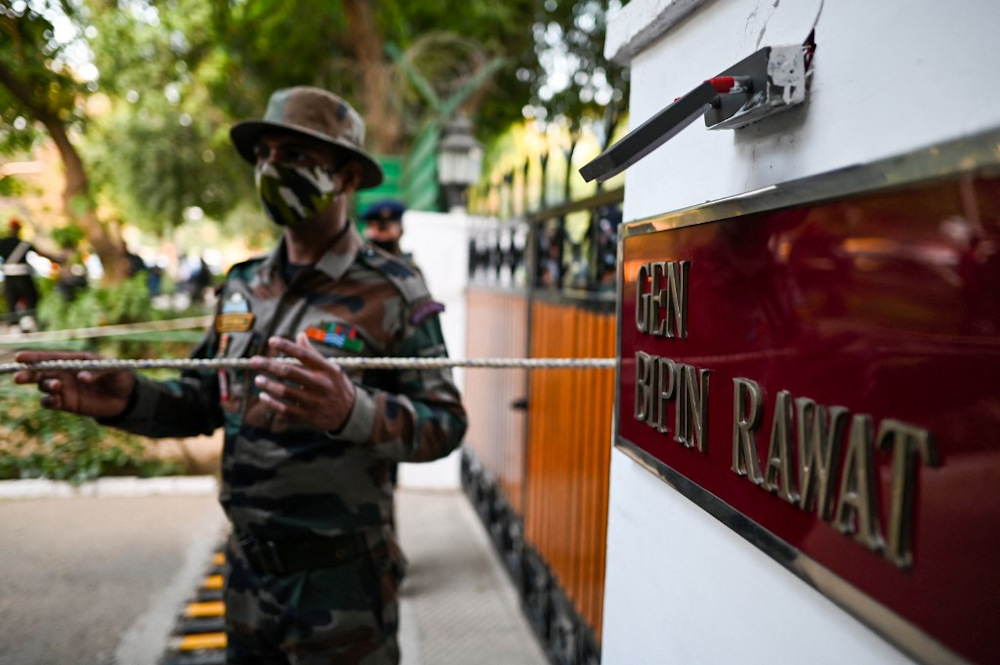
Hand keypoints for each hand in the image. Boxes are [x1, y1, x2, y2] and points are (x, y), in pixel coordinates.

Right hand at [12, 350, 136, 419]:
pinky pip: (50, 402)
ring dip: (45, 386)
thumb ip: (98, 371)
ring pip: (43, 386)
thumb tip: (82, 377)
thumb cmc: (120, 378)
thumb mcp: (115, 370)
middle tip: (20, 377)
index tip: (20, 358)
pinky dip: (48, 401)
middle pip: (40, 372)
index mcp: (73, 360)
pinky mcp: (66, 403)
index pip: (51, 357)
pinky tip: (55, 400)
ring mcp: (64, 389)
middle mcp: (65, 373)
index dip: (35, 357)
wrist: (126, 398)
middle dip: (28, 373)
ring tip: (57, 386)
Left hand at [249, 333, 356, 431]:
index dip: (287, 346)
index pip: (304, 354)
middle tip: (253, 361)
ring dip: (268, 385)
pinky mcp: (309, 417)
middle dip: (269, 365)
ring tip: (258, 379)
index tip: (271, 341)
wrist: (350, 413)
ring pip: (285, 392)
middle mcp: (321, 385)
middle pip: (290, 372)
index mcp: (327, 369)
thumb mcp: (331, 368)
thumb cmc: (336, 385)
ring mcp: (315, 402)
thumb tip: (300, 334)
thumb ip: (313, 354)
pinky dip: (272, 404)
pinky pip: (285, 410)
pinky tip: (263, 397)